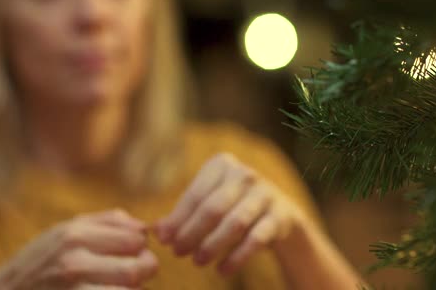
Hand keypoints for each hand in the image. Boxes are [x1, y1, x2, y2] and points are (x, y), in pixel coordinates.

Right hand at [0, 209, 158, 289]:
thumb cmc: (39, 265)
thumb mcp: (64, 232)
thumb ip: (107, 223)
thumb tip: (145, 227)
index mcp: (75, 235)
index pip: (138, 239)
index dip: (139, 248)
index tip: (128, 254)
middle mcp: (74, 262)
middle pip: (140, 267)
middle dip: (143, 272)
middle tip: (130, 274)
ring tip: (115, 285)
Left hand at [154, 153, 306, 274]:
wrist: (278, 213)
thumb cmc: (232, 206)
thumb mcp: (208, 202)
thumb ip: (182, 215)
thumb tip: (155, 231)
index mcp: (223, 165)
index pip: (195, 194)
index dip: (177, 219)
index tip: (163, 240)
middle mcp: (246, 174)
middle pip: (214, 207)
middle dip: (192, 233)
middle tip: (177, 253)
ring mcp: (266, 193)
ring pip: (236, 222)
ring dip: (213, 244)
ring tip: (197, 262)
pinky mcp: (280, 216)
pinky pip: (256, 238)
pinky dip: (237, 257)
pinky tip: (222, 270)